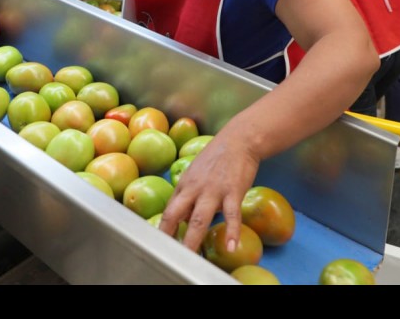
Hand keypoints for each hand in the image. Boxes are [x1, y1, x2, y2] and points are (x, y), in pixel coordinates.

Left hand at [158, 127, 259, 252]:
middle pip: (176, 215)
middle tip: (169, 256)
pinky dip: (232, 232)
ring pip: (199, 219)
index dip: (163, 230)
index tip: (161, 246)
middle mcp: (194, 188)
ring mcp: (213, 190)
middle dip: (171, 237)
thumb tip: (179, 219)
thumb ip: (186, 196)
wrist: (239, 140)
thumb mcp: (194, 174)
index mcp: (184, 185)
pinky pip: (232, 215)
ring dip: (194, 240)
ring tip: (192, 258)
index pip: (168, 211)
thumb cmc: (216, 159)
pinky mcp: (233, 191)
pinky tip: (231, 246)